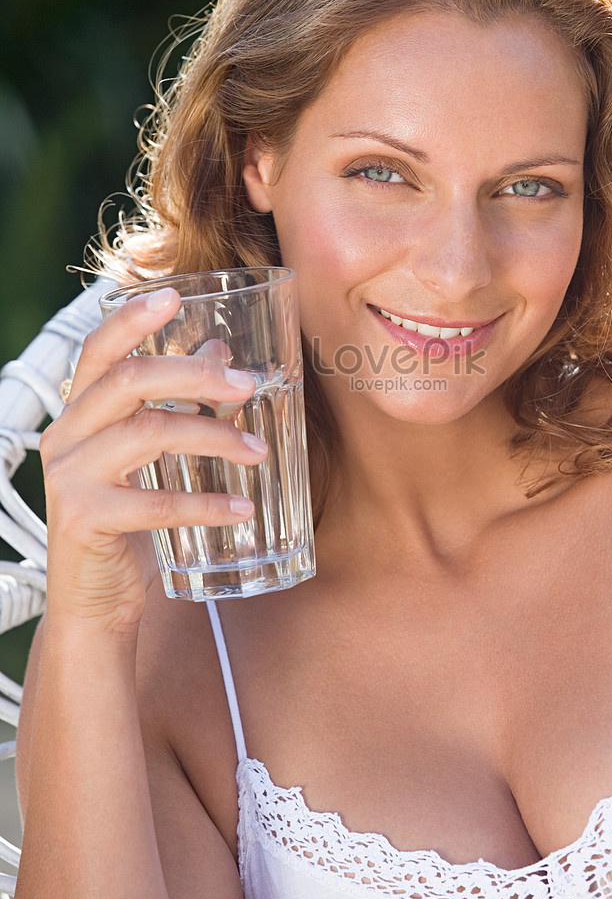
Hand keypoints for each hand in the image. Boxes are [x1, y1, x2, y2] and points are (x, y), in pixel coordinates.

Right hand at [40, 287, 267, 634]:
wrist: (95, 604)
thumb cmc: (128, 524)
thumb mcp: (153, 460)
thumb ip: (180, 406)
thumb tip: (224, 355)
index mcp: (79, 414)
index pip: (98, 351)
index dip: (133, 319)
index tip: (175, 294)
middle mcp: (65, 437)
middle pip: (129, 380)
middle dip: (196, 375)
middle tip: (249, 385)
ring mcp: (70, 478)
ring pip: (147, 432)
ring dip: (214, 437)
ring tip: (259, 454)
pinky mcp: (86, 520)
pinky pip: (154, 502)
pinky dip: (205, 504)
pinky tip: (241, 508)